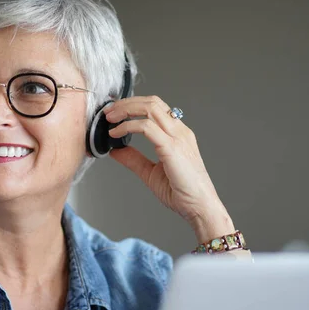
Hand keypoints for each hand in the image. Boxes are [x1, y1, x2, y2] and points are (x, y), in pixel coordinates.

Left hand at [104, 96, 234, 242]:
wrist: (199, 207)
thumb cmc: (183, 192)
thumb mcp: (150, 172)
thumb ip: (134, 159)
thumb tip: (116, 150)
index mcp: (177, 135)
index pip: (156, 107)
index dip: (133, 105)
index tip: (115, 113)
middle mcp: (179, 132)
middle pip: (152, 102)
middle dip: (127, 103)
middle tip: (109, 111)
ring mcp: (177, 137)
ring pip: (150, 108)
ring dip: (126, 109)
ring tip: (110, 118)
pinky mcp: (172, 147)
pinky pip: (146, 127)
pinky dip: (127, 127)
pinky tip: (116, 133)